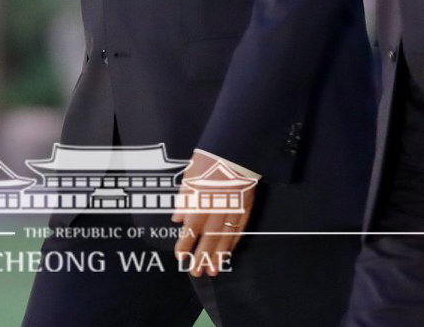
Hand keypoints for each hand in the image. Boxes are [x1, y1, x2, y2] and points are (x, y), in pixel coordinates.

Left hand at [171, 153, 255, 276]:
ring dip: (218, 256)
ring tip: (213, 270)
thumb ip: (184, 201)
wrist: (235, 151)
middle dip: (201, 258)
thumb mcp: (189, 177)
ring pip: (225, 239)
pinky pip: (239, 231)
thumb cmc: (210, 161)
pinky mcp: (245, 208)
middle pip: (209, 240)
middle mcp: (217, 210)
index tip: (180, 256)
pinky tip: (228, 253)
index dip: (185, 246)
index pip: (191, 230)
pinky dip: (233, 244)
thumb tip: (178, 219)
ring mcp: (233, 210)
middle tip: (196, 272)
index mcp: (201, 201)